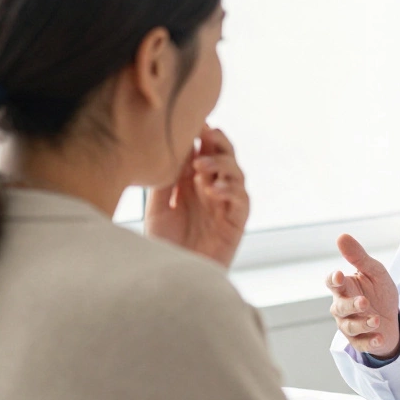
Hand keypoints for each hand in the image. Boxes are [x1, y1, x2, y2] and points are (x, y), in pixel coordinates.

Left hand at [145, 126, 248, 266]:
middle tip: (206, 132)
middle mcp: (212, 190)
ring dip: (221, 166)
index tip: (194, 120)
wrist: (170, 278)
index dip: (202, 135)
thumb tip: (171, 147)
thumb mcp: (158, 206)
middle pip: (225, 157)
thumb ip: (167, 179)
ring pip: (237, 174)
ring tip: (200, 168)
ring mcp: (226, 205)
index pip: (204, 151)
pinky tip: (213, 190)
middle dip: (218, 142)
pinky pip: (241, 200)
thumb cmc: (163, 244)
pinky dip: (230, 191)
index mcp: (193, 183)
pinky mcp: (235, 223)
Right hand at [327, 234, 399, 357]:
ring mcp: (349, 325)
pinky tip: (380, 338)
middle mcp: (342, 306)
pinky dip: (370, 342)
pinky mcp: (359, 341)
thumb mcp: (375, 272)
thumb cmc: (379, 293)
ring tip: (376, 320)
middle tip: (364, 302)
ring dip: (362, 323)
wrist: (392, 319)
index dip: (333, 280)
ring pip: (349, 326)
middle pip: (339, 307)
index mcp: (345, 287)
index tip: (339, 276)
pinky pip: (361, 343)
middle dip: (351, 305)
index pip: (332, 282)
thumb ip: (359, 257)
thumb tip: (341, 236)